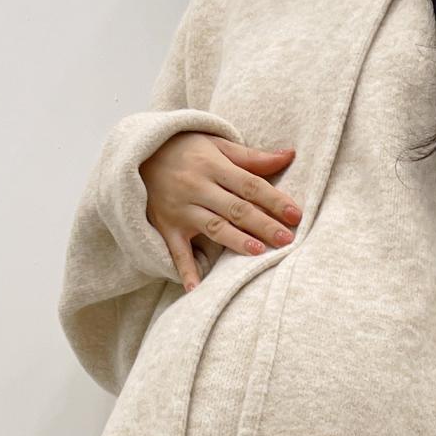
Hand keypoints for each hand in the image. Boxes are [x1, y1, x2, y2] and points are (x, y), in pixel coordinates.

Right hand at [140, 132, 301, 289]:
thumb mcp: (216, 145)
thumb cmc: (186, 150)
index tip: (296, 215)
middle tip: (287, 239)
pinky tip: (196, 289)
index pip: (249, 185)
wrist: (139, 155)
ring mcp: (181, 209)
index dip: (273, 200)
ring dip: (235, 240)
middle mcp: (197, 187)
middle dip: (262, 224)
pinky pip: (178, 252)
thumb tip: (288, 155)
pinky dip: (186, 271)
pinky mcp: (167, 228)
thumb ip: (251, 156)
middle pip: (235, 208)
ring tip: (257, 252)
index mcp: (213, 165)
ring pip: (213, 227)